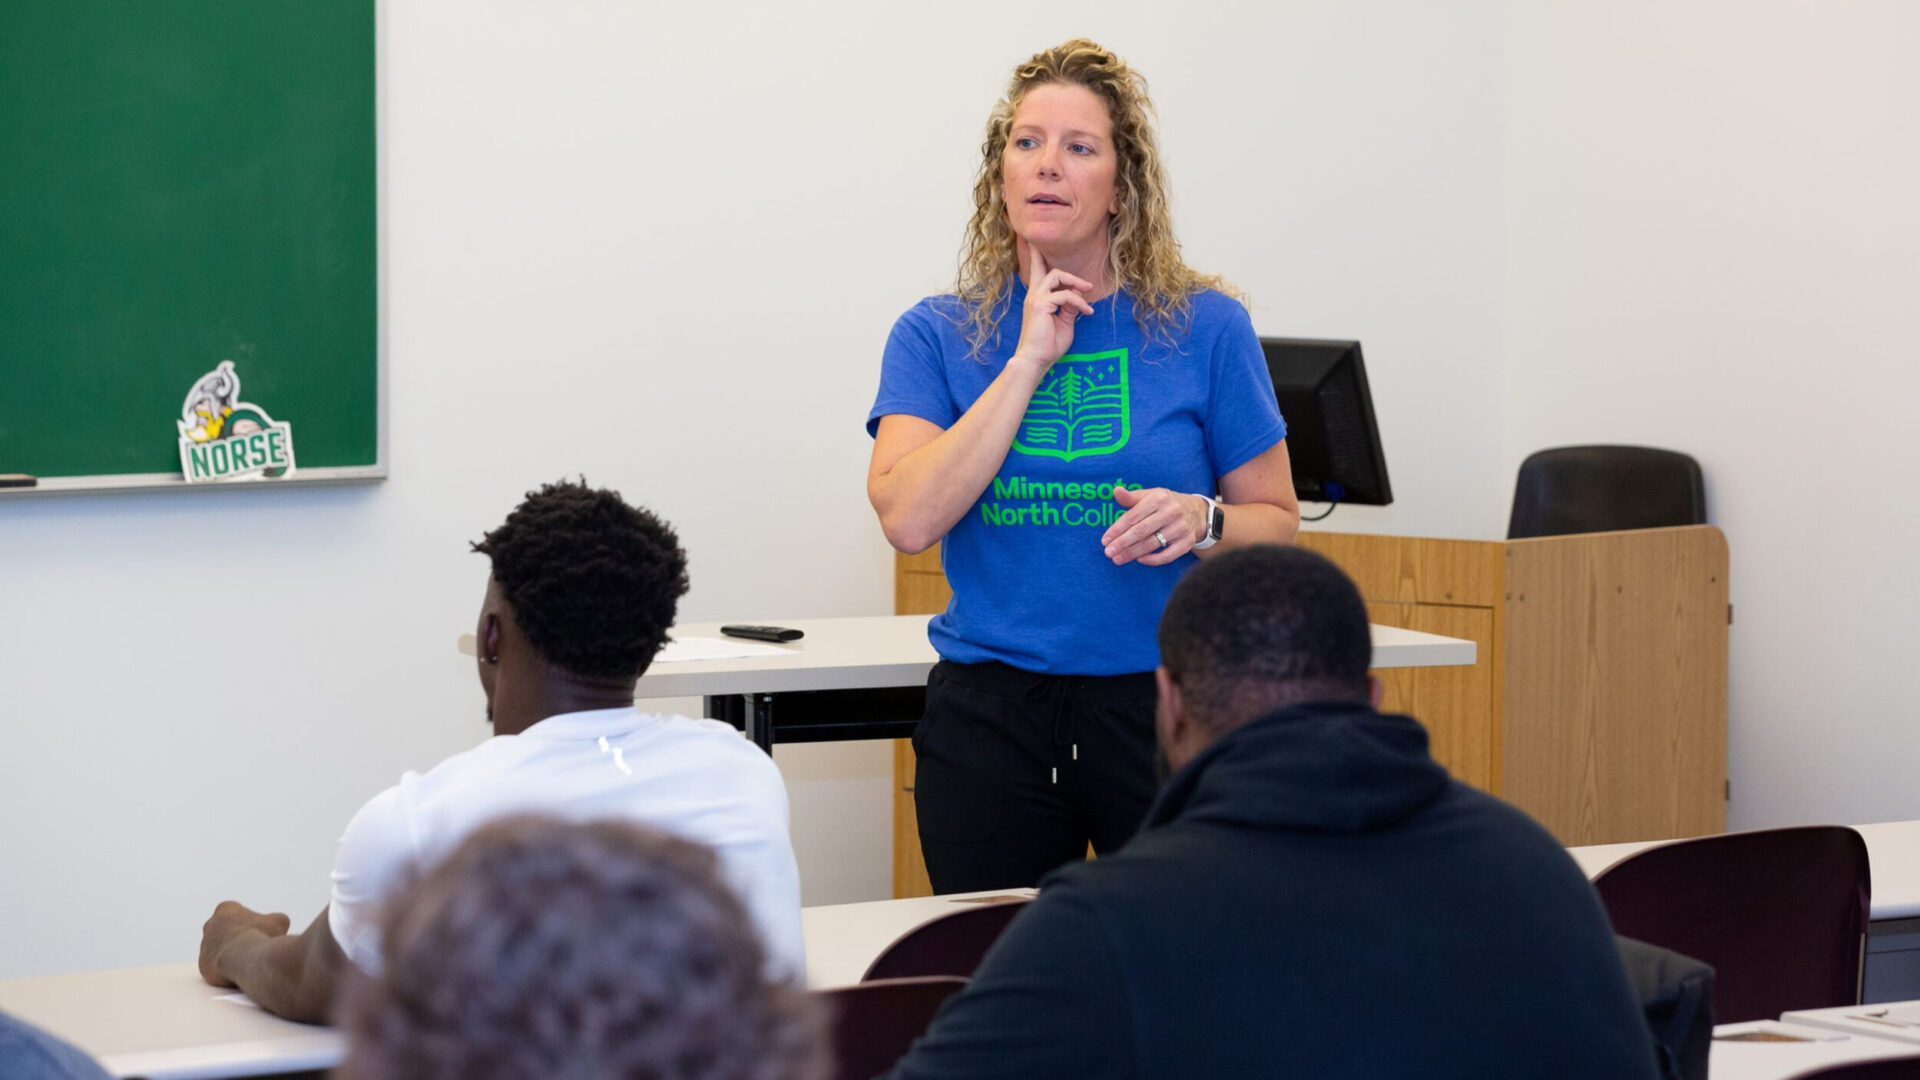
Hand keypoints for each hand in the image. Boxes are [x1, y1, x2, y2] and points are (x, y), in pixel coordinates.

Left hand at [199, 900, 290, 986]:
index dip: (251, 921)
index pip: (236, 912)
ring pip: (220, 949)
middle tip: (254, 944)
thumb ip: (276, 919)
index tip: (260, 929)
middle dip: (237, 936)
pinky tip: (241, 970)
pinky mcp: (203, 964)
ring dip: (231, 952)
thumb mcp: (279, 921)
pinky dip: (227, 968)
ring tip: (248, 960)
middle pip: (225, 930)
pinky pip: (216, 966)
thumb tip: (276, 924)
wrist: (245, 959)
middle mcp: (210, 925)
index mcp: (225, 909)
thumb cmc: (262, 935)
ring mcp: (204, 945)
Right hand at [1010, 245, 1094, 375]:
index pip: (1036, 273)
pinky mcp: (1041, 305)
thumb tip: (1077, 298)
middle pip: (1044, 267)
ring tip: (1089, 292)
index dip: (1037, 256)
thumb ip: (1069, 309)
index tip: (1035, 242)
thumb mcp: (1063, 323)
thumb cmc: (1047, 346)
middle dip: (1058, 264)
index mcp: (1036, 299)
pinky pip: (1065, 295)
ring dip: (1075, 282)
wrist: (1035, 360)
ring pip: (1056, 275)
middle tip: (1087, 283)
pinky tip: (1087, 311)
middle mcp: (1033, 296)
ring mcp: (1036, 299)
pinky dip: (1079, 301)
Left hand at [1101, 487, 1208, 565]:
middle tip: (1108, 552)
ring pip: (1152, 544)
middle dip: (1122, 543)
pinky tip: (1139, 560)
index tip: (1104, 540)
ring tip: (1117, 559)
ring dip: (1132, 554)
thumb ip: (1131, 497)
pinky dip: (1152, 560)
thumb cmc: (1165, 504)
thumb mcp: (1150, 496)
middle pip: (1141, 531)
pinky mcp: (1187, 542)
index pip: (1133, 516)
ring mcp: (1181, 528)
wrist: (1196, 512)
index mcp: (1158, 499)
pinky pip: (1168, 555)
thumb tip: (1116, 491)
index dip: (1117, 529)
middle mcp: (1171, 512)